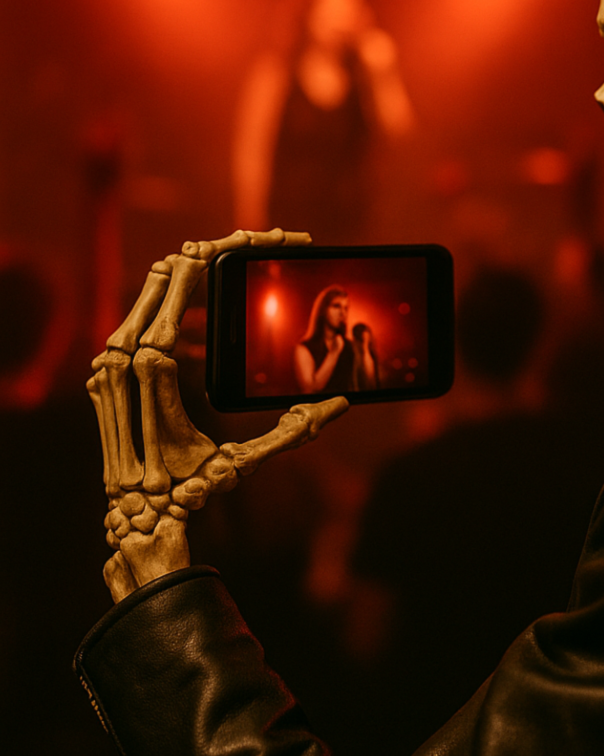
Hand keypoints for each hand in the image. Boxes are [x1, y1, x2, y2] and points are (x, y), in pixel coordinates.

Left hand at [87, 229, 348, 601]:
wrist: (139, 517)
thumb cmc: (190, 490)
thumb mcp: (246, 460)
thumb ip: (294, 430)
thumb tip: (341, 403)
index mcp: (152, 366)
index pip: (183, 278)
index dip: (226, 249)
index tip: (267, 239)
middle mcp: (124, 355)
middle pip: (170, 270)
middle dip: (223, 246)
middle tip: (271, 238)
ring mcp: (112, 360)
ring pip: (154, 286)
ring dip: (202, 268)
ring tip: (247, 256)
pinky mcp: (113, 367)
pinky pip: (145, 314)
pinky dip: (181, 300)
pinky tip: (210, 307)